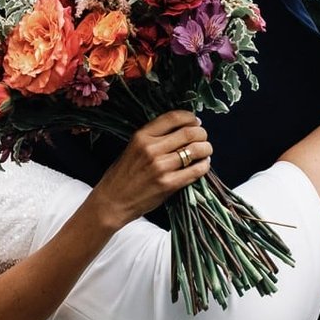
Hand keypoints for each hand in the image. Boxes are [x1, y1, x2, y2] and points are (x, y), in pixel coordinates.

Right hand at [92, 112, 212, 228]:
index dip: (189, 117)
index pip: (173, 118)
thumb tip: (181, 129)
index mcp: (141, 137)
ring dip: (206, 148)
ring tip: (206, 150)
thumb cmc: (122, 175)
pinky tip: (203, 164)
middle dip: (201, 133)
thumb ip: (153, 137)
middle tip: (203, 137)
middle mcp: (152, 149)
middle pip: (189, 132)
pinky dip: (204, 165)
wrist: (113, 202)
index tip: (195, 121)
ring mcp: (161, 167)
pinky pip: (196, 170)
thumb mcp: (132, 148)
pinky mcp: (169, 184)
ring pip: (196, 150)